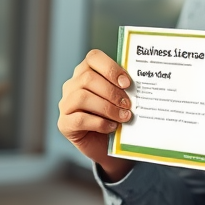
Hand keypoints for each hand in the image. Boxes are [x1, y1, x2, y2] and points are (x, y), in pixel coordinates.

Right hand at [57, 49, 134, 181]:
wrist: (107, 146)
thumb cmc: (115, 118)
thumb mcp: (120, 99)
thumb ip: (124, 88)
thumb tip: (140, 82)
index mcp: (86, 72)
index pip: (93, 57)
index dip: (110, 68)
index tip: (127, 83)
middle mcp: (72, 85)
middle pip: (88, 78)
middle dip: (112, 92)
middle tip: (128, 104)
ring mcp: (66, 104)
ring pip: (82, 97)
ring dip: (107, 108)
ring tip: (123, 116)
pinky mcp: (64, 124)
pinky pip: (79, 119)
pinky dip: (99, 123)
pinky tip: (112, 127)